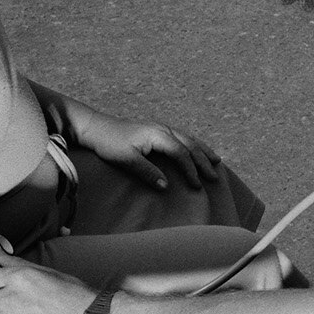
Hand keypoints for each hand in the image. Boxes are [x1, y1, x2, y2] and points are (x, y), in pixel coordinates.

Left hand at [73, 109, 220, 190]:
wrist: (96, 127)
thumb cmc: (109, 143)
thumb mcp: (126, 160)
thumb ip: (147, 172)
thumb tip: (166, 186)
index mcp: (157, 135)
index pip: (180, 153)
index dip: (190, 170)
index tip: (196, 185)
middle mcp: (163, 129)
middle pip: (190, 145)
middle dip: (203, 161)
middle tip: (214, 177)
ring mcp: (160, 128)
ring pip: (188, 139)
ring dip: (203, 150)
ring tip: (216, 161)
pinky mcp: (156, 130)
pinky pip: (182, 137)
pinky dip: (194, 144)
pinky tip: (196, 149)